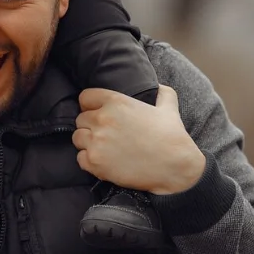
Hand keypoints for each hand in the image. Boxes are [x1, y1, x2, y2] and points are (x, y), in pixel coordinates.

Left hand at [72, 85, 205, 195]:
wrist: (176, 167)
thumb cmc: (172, 137)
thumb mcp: (168, 107)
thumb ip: (161, 92)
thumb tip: (158, 86)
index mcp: (116, 101)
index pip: (85, 97)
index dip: (90, 105)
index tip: (97, 113)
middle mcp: (103, 119)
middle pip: (80, 119)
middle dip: (90, 126)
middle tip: (105, 135)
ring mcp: (97, 141)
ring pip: (77, 138)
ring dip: (87, 143)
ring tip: (103, 148)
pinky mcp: (95, 162)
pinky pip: (80, 158)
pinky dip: (89, 161)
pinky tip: (103, 161)